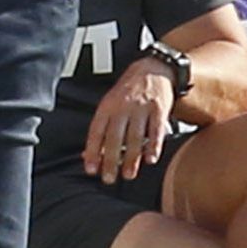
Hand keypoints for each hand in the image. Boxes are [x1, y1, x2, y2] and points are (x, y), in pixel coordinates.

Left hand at [83, 58, 174, 183]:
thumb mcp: (110, 105)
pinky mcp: (159, 109)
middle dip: (111, 160)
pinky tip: (150, 159)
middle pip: (115, 137)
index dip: (93, 151)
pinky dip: (153, 145)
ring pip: (135, 136)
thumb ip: (101, 130)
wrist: (154, 69)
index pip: (96, 131)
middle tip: (109, 179)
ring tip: (128, 175)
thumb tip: (87, 155)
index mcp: (107, 106)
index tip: (91, 169)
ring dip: (131, 158)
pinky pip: (156, 130)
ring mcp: (141, 107)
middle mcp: (123, 106)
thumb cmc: (129, 92)